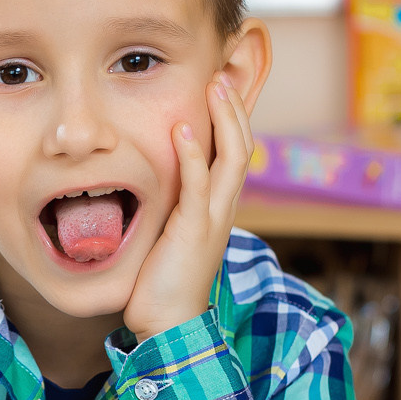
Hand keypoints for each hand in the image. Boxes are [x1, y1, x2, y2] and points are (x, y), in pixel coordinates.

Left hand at [123, 74, 253, 340]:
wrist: (168, 324)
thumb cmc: (164, 281)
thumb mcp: (172, 233)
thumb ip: (173, 206)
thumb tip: (158, 181)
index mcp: (219, 206)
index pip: (235, 152)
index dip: (232, 119)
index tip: (220, 87)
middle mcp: (224, 207)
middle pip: (242, 147)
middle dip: (235, 109)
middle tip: (223, 75)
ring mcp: (213, 218)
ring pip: (232, 158)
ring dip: (224, 120)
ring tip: (215, 87)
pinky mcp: (194, 229)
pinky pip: (199, 184)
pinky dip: (192, 154)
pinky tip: (183, 128)